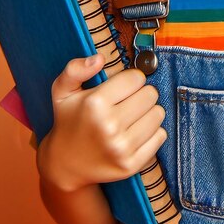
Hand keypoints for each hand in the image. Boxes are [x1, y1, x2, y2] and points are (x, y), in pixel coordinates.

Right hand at [36, 53, 167, 191]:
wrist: (65, 165)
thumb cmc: (69, 121)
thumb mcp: (62, 91)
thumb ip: (75, 69)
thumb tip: (100, 58)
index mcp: (95, 104)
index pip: (137, 78)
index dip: (131, 80)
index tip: (122, 88)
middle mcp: (109, 126)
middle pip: (151, 94)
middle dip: (141, 95)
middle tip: (127, 103)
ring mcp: (121, 148)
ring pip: (158, 114)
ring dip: (148, 113)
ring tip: (132, 117)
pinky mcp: (131, 164)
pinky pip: (161, 136)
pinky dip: (153, 132)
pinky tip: (135, 133)